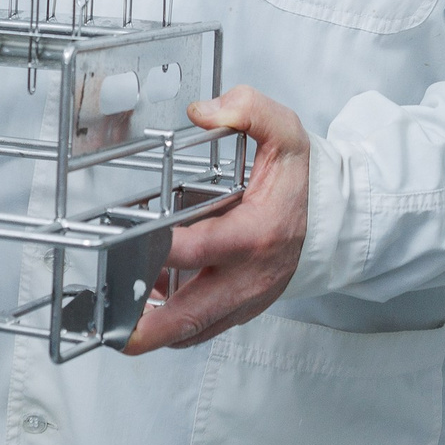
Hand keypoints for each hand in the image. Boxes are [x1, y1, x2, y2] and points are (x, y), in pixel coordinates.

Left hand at [121, 87, 309, 356]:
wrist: (330, 219)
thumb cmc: (301, 181)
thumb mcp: (284, 132)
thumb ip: (248, 110)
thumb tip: (202, 112)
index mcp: (255, 233)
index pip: (201, 249)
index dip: (162, 251)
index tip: (127, 247)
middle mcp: (249, 276)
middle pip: (194, 314)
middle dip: (150, 330)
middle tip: (113, 334)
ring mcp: (245, 300)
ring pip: (194, 330)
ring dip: (155, 331)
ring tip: (117, 320)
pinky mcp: (240, 310)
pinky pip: (202, 327)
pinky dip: (173, 325)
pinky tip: (147, 302)